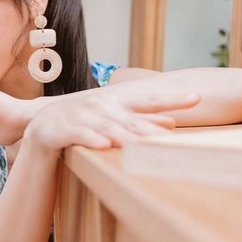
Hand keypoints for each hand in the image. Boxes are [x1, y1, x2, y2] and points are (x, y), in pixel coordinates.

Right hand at [24, 90, 200, 153]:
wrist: (44, 126)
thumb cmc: (85, 122)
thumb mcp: (113, 119)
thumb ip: (141, 121)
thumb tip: (172, 123)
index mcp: (117, 103)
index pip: (149, 101)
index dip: (173, 99)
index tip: (197, 97)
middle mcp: (103, 107)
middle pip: (132, 119)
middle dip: (152, 125)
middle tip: (172, 134)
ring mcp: (83, 117)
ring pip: (108, 128)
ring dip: (125, 135)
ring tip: (143, 144)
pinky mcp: (65, 130)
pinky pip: (80, 135)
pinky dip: (91, 139)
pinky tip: (103, 145)